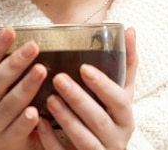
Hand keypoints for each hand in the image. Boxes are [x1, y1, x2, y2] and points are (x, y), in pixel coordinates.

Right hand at [0, 27, 47, 149]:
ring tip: (41, 70)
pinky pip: (16, 130)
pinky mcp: (7, 141)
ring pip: (7, 105)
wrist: (6, 141)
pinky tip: (35, 111)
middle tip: (33, 46)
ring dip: (25, 87)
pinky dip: (25, 121)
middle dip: (14, 63)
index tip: (11, 30)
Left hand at [37, 27, 138, 149]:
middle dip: (79, 99)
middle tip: (58, 79)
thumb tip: (130, 29)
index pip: (119, 101)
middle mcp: (117, 138)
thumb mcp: (120, 93)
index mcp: (126, 118)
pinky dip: (51, 141)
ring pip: (85, 140)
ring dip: (66, 119)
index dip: (103, 85)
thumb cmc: (109, 116)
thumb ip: (126, 64)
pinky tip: (38, 124)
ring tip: (49, 99)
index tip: (83, 67)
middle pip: (99, 120)